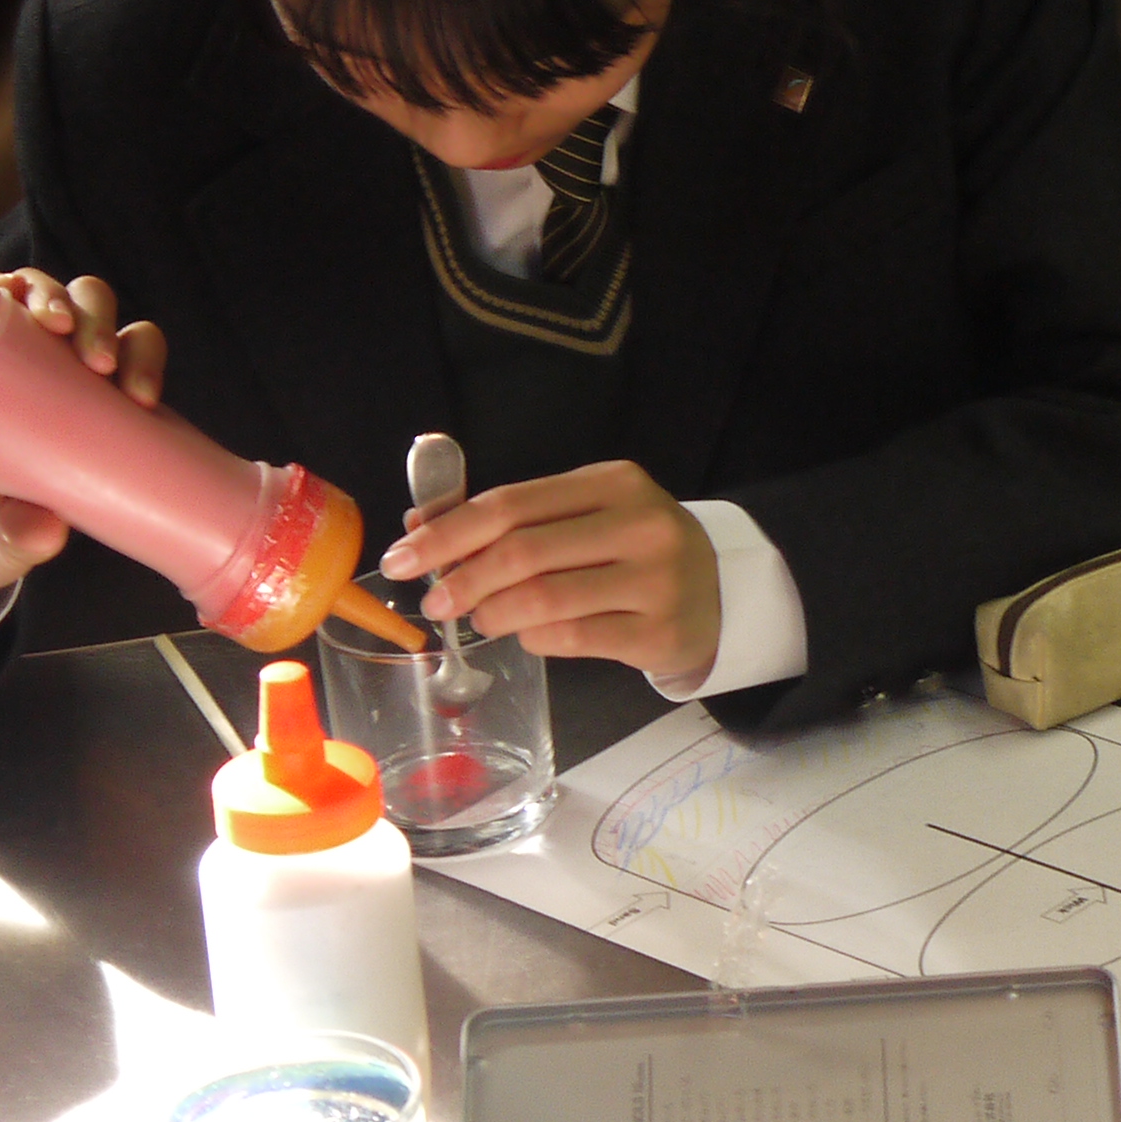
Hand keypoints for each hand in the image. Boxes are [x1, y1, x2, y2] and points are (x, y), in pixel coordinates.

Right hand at [0, 270, 166, 600]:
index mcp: (90, 398)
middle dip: (102, 324)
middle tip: (98, 364)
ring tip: (54, 324)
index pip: (133, 354)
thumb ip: (25, 537)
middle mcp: (48, 362)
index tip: (142, 397)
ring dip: (52, 295)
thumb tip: (46, 532)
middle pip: (91, 313)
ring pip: (38, 292)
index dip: (144, 359)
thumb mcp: (8, 540)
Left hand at [381, 461, 719, 684]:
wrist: (719, 594)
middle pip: (523, 551)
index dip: (448, 532)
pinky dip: (533, 639)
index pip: (512, 502)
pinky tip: (525, 635)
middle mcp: (641, 524)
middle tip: (433, 603)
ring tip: (478, 620)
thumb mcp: (582, 515)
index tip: (401, 558)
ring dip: (492, 613)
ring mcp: (656, 580)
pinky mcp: (659, 632)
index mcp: (614, 482)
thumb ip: (510, 517)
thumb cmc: (633, 550)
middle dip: (461, 579)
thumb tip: (419, 524)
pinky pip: (571, 639)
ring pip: (543, 599)